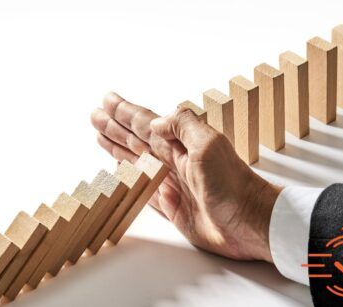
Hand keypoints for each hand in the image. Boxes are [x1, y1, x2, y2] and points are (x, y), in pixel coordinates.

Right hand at [91, 92, 281, 261]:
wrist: (247, 221)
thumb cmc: (232, 183)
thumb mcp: (209, 144)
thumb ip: (182, 127)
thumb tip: (154, 122)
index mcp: (180, 143)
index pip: (145, 123)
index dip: (125, 112)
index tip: (107, 101)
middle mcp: (172, 160)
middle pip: (135, 139)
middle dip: (114, 127)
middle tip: (95, 115)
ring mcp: (170, 183)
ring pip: (135, 161)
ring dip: (117, 148)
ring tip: (100, 136)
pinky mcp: (170, 206)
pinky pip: (142, 189)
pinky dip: (129, 179)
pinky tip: (119, 169)